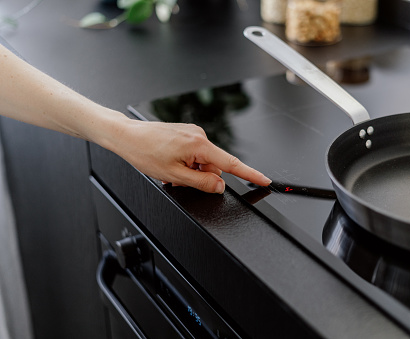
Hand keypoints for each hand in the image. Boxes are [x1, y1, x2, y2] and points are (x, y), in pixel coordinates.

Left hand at [111, 119, 270, 193]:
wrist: (127, 135)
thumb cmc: (145, 152)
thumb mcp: (175, 175)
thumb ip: (202, 182)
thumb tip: (220, 186)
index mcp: (199, 145)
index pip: (231, 163)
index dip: (250, 174)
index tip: (263, 180)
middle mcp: (199, 136)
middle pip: (214, 166)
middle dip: (201, 176)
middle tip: (178, 179)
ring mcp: (193, 133)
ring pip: (203, 161)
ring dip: (191, 170)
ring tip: (170, 170)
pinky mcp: (186, 133)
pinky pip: (195, 153)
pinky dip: (187, 162)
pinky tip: (171, 163)